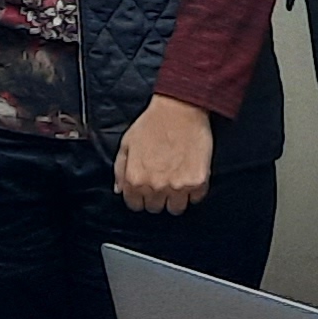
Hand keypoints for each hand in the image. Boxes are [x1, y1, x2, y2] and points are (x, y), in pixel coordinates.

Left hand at [115, 98, 214, 213]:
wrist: (180, 109)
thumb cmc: (152, 123)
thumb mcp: (127, 144)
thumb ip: (120, 170)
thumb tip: (120, 190)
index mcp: (135, 179)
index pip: (135, 205)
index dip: (140, 196)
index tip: (146, 187)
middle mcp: (155, 187)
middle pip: (155, 208)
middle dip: (157, 196)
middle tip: (162, 179)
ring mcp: (177, 186)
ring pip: (176, 209)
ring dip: (175, 197)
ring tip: (177, 180)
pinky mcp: (197, 182)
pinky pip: (195, 199)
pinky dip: (193, 190)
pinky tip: (189, 174)